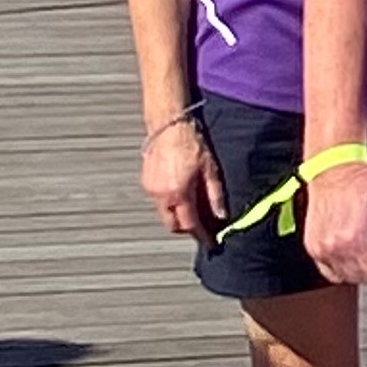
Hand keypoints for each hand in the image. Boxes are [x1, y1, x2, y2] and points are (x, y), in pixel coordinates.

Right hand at [140, 115, 223, 245]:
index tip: (210, 241)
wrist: (169, 124)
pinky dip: (168, 203)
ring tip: (191, 206)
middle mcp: (161, 194)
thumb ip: (215, 195)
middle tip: (201, 226)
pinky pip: (158, 201)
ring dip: (176, 215)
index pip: (190, 224)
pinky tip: (180, 192)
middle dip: (186, 228)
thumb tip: (221, 215)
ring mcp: (151, 189)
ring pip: (163, 214)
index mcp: (179, 193)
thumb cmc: (191, 142)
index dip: (201, 235)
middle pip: (172, 225)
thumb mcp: (210, 169)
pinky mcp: (145, 182)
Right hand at [303, 153, 366, 288]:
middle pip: (362, 276)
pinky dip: (341, 268)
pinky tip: (351, 259)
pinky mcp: (313, 247)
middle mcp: (336, 246)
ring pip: (346, 275)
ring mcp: (322, 248)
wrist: (332, 169)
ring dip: (358, 270)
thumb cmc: (358, 182)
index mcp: (354, 238)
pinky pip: (329, 271)